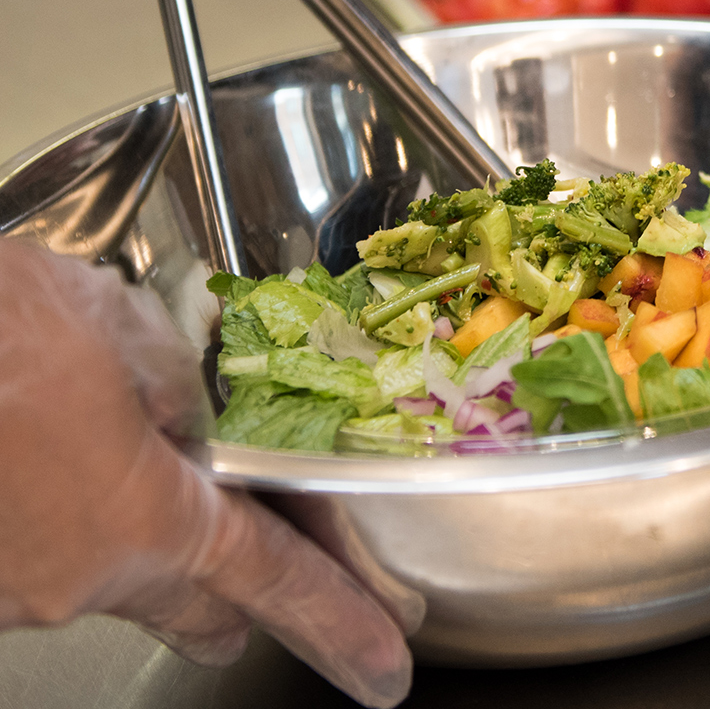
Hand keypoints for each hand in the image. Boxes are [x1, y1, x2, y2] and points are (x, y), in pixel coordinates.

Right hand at [0, 239, 412, 706]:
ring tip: (95, 428)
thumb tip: (192, 418)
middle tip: (271, 548)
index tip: (382, 670)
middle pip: (195, 602)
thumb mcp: (120, 328)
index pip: (271, 582)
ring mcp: (13, 593)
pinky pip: (43, 551)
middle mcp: (78, 581)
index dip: (338, 622)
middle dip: (237, 587)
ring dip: (128, 515)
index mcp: (145, 521)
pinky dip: (64, 506)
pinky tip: (45, 440)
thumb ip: (180, 385)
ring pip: (107, 568)